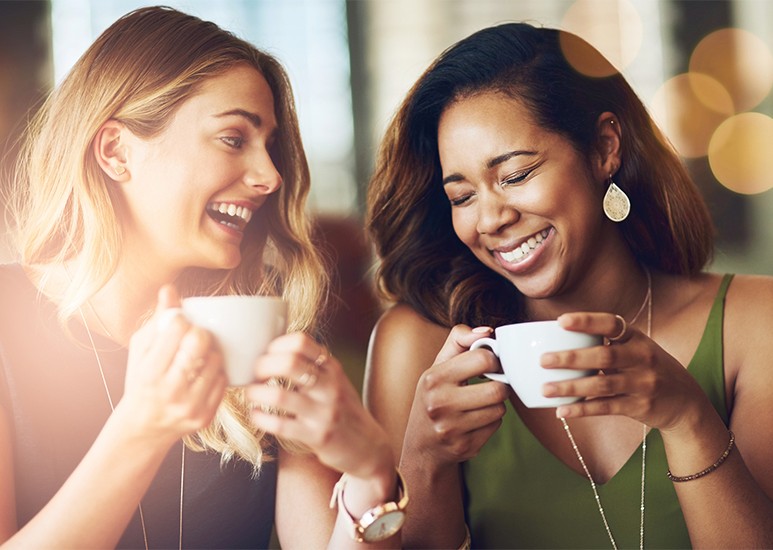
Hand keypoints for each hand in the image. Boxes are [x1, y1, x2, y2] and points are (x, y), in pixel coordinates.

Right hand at [118, 285, 227, 441]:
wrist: (144, 428)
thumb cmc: (141, 381)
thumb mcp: (140, 351)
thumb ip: (157, 321)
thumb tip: (169, 288)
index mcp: (149, 371)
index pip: (176, 329)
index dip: (180, 319)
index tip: (179, 324)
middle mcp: (169, 390)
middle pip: (199, 343)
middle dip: (199, 332)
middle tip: (195, 335)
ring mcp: (190, 406)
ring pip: (215, 360)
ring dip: (210, 352)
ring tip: (198, 356)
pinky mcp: (206, 416)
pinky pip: (223, 381)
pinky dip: (216, 373)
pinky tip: (203, 374)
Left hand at [246, 333, 393, 479]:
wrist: (367, 445)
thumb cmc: (342, 409)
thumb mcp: (334, 381)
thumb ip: (311, 366)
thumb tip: (271, 352)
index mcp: (332, 368)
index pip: (301, 342)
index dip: (276, 344)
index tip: (267, 353)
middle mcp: (330, 387)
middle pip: (289, 363)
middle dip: (263, 365)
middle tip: (255, 372)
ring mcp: (324, 412)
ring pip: (280, 396)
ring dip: (256, 393)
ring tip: (250, 393)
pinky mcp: (317, 436)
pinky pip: (280, 425)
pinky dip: (260, 418)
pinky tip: (255, 414)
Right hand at [403, 325, 508, 465]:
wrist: (420, 446)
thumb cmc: (433, 397)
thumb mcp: (437, 367)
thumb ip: (459, 341)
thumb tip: (486, 331)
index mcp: (434, 378)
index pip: (483, 359)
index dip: (493, 360)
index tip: (489, 365)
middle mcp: (440, 403)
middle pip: (497, 389)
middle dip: (499, 386)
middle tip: (491, 385)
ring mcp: (452, 428)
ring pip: (499, 409)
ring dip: (495, 405)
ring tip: (479, 404)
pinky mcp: (465, 446)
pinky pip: (495, 426)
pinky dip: (491, 422)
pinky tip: (475, 421)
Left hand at [542, 312, 711, 431]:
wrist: (687, 403)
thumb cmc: (649, 370)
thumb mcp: (637, 350)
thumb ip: (608, 344)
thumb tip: (560, 341)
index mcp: (638, 338)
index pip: (611, 323)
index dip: (586, 321)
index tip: (561, 321)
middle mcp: (643, 358)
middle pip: (603, 355)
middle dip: (571, 358)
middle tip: (544, 360)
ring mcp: (643, 384)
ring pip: (602, 384)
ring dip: (571, 387)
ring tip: (545, 389)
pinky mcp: (640, 407)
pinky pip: (606, 407)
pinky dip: (582, 409)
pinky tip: (561, 411)